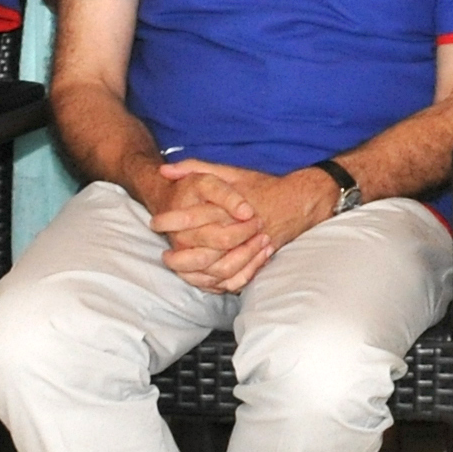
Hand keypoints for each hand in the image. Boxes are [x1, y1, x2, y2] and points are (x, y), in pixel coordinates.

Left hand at [145, 160, 274, 290]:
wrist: (298, 201)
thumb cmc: (261, 186)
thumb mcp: (229, 171)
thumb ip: (196, 167)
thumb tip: (164, 169)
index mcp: (229, 207)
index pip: (193, 217)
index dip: (170, 221)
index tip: (155, 223)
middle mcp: (239, 230)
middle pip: (204, 252)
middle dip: (180, 258)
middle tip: (165, 256)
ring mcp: (250, 248)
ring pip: (218, 271)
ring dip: (196, 274)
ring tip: (179, 269)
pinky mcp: (258, 260)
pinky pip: (235, 280)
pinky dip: (218, 284)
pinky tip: (203, 279)